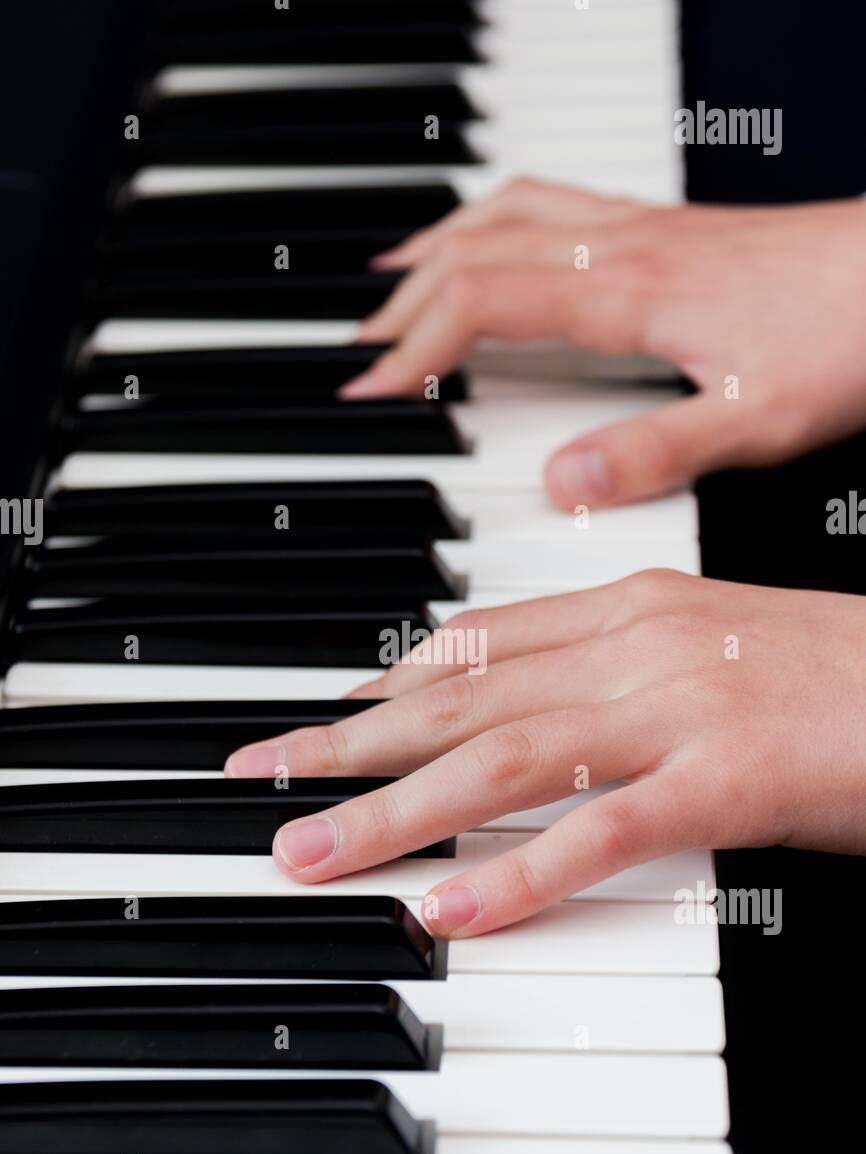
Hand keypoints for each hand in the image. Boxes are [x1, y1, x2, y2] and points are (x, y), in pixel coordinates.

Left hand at [225, 570, 865, 937]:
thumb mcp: (711, 648)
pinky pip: (603, 833)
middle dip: (349, 744)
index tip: (321, 724)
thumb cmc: (840, 675)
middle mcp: (640, 645)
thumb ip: (614, 666)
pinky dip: (520, 876)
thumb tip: (533, 705)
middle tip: (260, 780)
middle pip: (464, 701)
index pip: (478, 645)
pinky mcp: (731, 778)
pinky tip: (447, 911)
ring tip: (310, 853)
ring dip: (395, 811)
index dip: (385, 688)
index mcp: (634, 607)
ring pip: (505, 761)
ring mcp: (682, 708)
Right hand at [340, 179, 865, 511]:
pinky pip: (551, 205)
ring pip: (508, 212)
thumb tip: (563, 483)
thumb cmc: (848, 333)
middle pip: (477, 250)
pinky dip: (493, 222)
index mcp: (631, 294)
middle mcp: (624, 248)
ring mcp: (642, 228)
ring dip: (438, 246)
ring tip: (392, 286)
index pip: (484, 304)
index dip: (415, 346)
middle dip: (405, 303)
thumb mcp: (757, 420)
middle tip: (362, 352)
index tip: (369, 391)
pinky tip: (494, 245)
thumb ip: (657, 453)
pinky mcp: (665, 226)